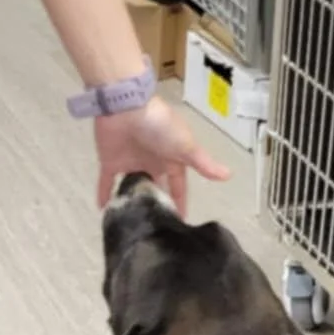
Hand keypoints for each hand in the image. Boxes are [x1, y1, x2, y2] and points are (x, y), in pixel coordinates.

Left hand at [92, 95, 231, 211]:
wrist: (127, 107)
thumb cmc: (160, 125)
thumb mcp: (186, 146)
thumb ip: (204, 163)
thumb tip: (229, 176)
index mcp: (171, 159)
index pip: (178, 185)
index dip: (180, 201)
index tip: (181, 222)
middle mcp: (152, 162)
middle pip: (155, 187)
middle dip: (157, 204)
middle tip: (156, 228)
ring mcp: (131, 162)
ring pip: (133, 187)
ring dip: (133, 201)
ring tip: (133, 224)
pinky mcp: (111, 161)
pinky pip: (106, 182)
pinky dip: (104, 194)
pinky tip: (105, 212)